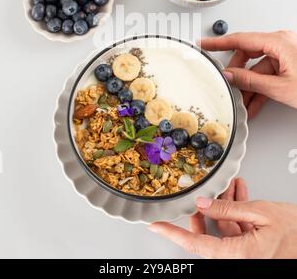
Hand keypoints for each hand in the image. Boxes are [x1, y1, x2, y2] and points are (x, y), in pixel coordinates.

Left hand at [149, 178, 296, 258]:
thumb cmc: (296, 231)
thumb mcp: (261, 213)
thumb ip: (229, 208)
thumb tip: (203, 203)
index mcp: (240, 254)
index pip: (198, 245)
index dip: (175, 234)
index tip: (158, 226)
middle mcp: (239, 256)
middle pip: (209, 234)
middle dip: (204, 210)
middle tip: (199, 195)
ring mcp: (245, 251)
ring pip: (224, 226)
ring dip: (224, 203)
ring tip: (227, 185)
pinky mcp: (251, 244)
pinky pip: (236, 226)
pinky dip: (236, 208)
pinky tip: (237, 192)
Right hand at [202, 30, 296, 117]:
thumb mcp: (280, 87)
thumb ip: (251, 81)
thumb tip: (231, 76)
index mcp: (280, 41)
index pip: (241, 40)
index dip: (219, 43)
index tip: (205, 44)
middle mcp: (283, 43)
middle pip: (248, 54)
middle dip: (237, 74)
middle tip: (227, 85)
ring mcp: (287, 53)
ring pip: (258, 68)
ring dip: (249, 86)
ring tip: (241, 101)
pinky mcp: (290, 64)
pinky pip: (269, 73)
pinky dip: (261, 87)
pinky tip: (254, 103)